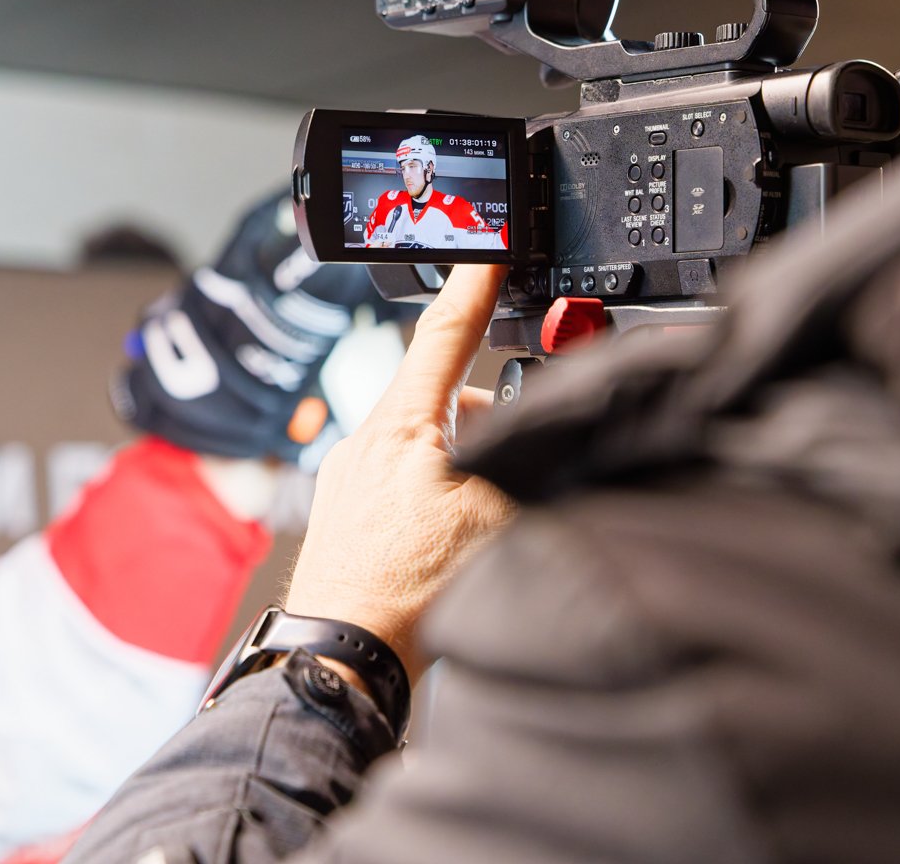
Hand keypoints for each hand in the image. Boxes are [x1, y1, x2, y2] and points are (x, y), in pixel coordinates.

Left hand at [284, 265, 515, 682]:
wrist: (342, 654)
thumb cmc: (403, 592)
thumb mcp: (493, 517)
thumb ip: (526, 464)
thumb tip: (558, 442)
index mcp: (402, 425)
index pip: (444, 333)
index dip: (474, 285)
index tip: (486, 245)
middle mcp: (367, 441)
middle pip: (438, 394)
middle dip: (481, 410)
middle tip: (513, 443)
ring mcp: (352, 478)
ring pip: (424, 442)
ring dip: (460, 458)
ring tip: (480, 515)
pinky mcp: (348, 512)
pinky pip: (403, 477)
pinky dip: (436, 488)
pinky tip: (449, 534)